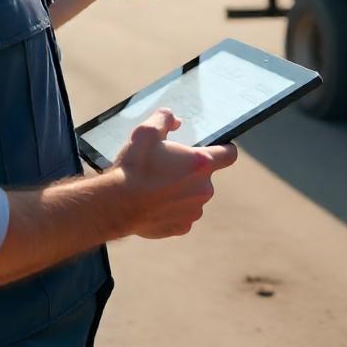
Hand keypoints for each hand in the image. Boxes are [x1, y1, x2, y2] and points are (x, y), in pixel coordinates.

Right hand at [110, 108, 237, 238]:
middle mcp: (204, 188)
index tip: (219, 149)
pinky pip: (182, 214)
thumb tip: (175, 120)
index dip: (225, 149)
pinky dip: (171, 209)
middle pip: (205, 176)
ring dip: (181, 190)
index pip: (229, 154)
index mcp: (201, 163)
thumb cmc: (134, 166)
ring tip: (156, 186)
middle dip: (190, 171)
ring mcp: (194, 210)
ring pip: (193, 196)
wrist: (117, 204)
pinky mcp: (182, 227)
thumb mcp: (147, 131)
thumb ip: (165, 119)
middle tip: (166, 166)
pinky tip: (153, 203)